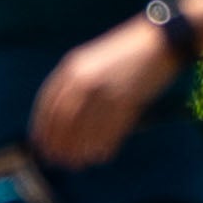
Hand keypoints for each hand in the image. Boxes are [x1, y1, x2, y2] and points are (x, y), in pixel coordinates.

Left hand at [27, 13, 189, 164]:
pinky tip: (101, 155)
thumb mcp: (92, 60)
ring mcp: (106, 90)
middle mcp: (85, 80)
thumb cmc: (126, 52)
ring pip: (86, 129)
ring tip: (79, 163)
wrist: (161, 40)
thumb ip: (75, 82)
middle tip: (58, 161)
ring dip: (80, 149)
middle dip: (59, 144)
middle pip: (64, 120)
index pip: (48, 105)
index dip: (43, 130)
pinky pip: (111, 129)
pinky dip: (104, 145)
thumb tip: (61, 118)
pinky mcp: (128, 100)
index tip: (41, 147)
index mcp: (72, 67)